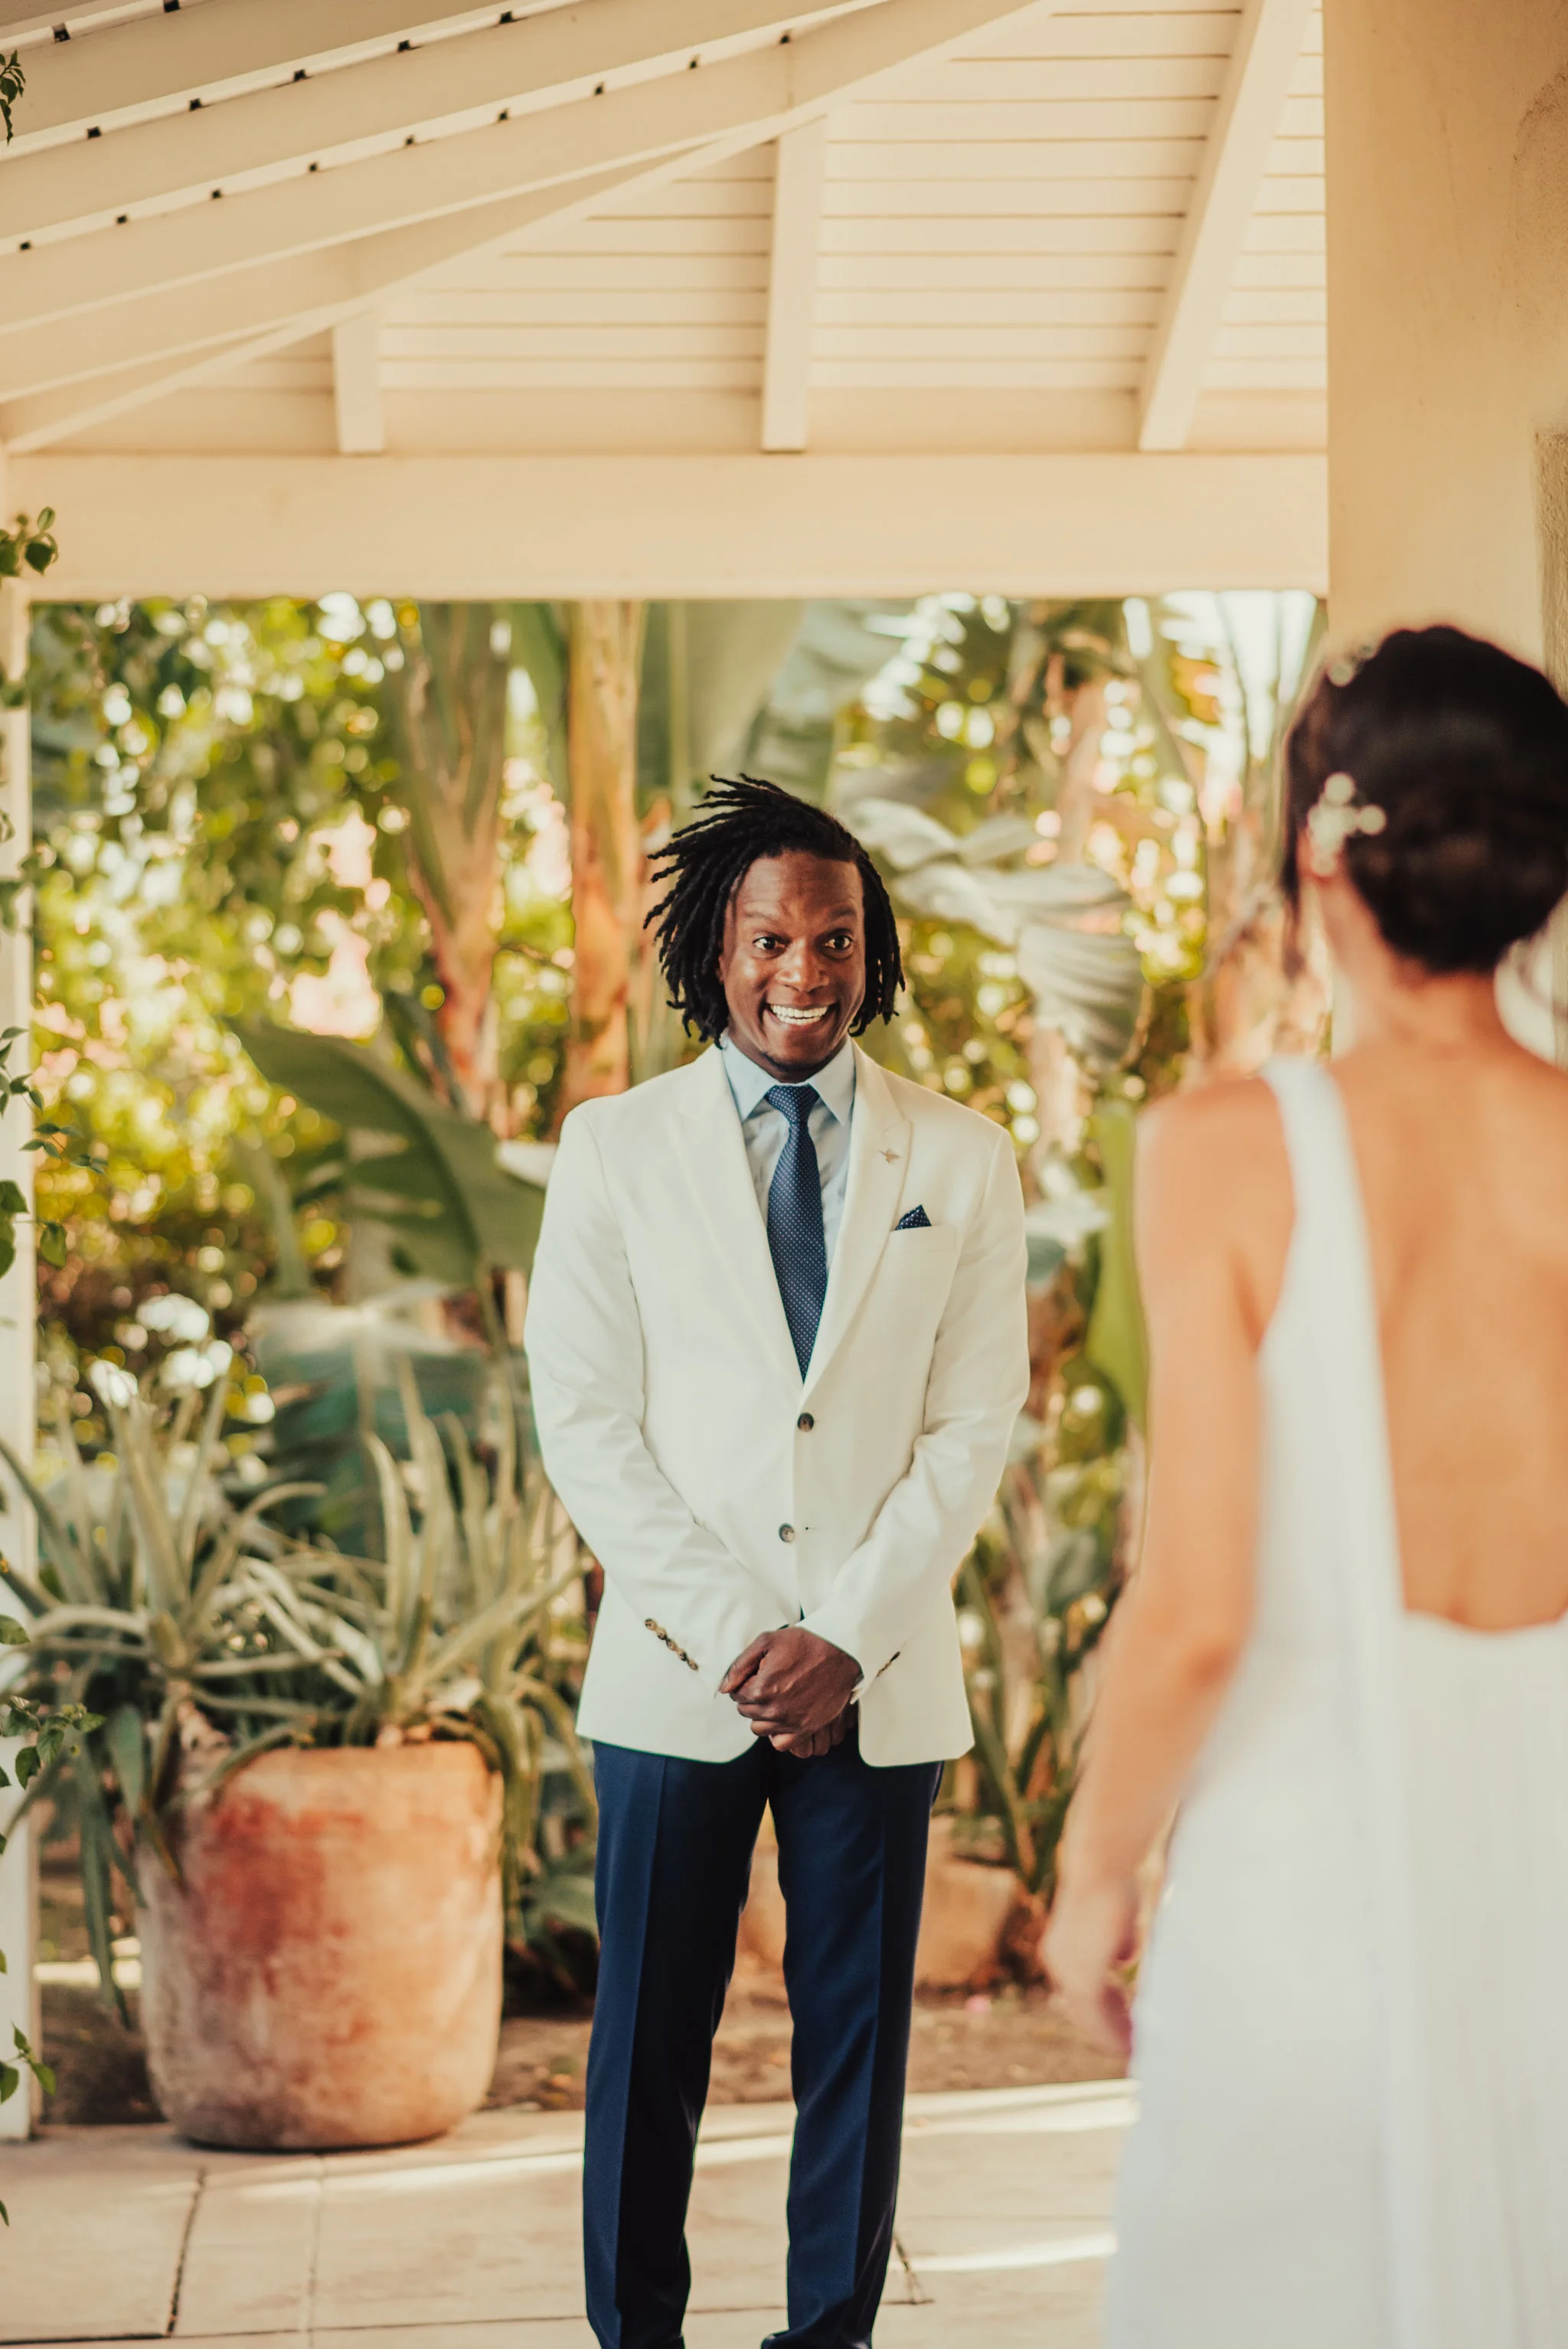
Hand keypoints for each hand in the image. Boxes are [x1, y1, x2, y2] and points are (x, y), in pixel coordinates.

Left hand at [720, 1627, 859, 1750]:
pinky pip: (781, 1743)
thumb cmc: (804, 1643)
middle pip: (746, 1712)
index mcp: (762, 1687)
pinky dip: (777, 1733)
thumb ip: (740, 1665)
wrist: (840, 1651)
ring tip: (775, 1699)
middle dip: (751, 1698)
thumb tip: (723, 1688)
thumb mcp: (766, 1642)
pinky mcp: (807, 1728)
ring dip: (762, 1715)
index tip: (757, 1674)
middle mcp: (775, 1708)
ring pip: (759, 1729)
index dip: (744, 1683)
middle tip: (768, 1683)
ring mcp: (791, 1721)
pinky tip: (783, 1717)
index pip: (736, 1695)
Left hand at [1041, 1869, 1139, 2058]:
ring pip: (1089, 2015)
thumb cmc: (1113, 1885)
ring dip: (1111, 2034)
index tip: (1124, 2021)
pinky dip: (1112, 2029)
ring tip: (1132, 2048)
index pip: (1082, 1990)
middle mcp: (1059, 1962)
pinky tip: (1128, 2039)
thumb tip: (1123, 1959)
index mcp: (1064, 1949)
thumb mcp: (1114, 1922)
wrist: (1102, 1864)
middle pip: (1083, 2009)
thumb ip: (1115, 1944)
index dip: (1104, 2009)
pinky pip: (1097, 2012)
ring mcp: (1068, 1969)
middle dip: (1108, 2028)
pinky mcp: (1081, 1973)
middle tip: (1131, 2046)